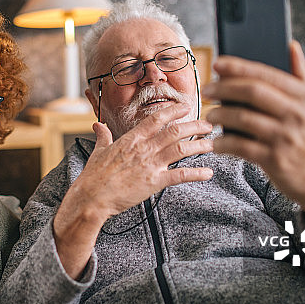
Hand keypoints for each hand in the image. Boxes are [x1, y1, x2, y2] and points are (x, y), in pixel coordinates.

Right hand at [54, 103, 213, 276]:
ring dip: (199, 145)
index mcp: (131, 139)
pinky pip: (179, 176)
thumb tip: (98, 125)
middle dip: (195, 126)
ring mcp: (149, 165)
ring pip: (181, 149)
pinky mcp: (153, 183)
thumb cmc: (93, 176)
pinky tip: (208, 173)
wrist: (91, 197)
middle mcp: (143, 148)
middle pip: (175, 131)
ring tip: (213, 144)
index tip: (186, 106)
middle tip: (209, 124)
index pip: (156, 119)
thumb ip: (103, 136)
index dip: (173, 110)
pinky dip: (196, 174)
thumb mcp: (98, 151)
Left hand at [203, 41, 304, 220]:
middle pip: (252, 92)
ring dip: (220, 115)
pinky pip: (240, 146)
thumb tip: (291, 45)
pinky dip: (224, 143)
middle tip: (207, 90)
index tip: (218, 64)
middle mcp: (297, 114)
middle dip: (223, 88)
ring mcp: (286, 137)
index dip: (239, 67)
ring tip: (211, 115)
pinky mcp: (275, 160)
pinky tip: (217, 142)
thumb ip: (301, 76)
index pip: (266, 75)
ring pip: (243, 118)